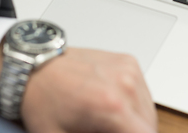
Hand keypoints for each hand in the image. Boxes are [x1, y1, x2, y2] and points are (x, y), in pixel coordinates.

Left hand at [0, 47, 156, 132]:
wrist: (36, 67)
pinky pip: (143, 91)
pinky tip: (113, 105)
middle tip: (108, 131)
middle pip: (150, 124)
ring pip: (149, 109)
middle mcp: (126, 84)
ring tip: (110, 122)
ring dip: (136, 121)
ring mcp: (129, 69)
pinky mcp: (128, 61)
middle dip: (133, 132)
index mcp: (113, 107)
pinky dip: (134, 103)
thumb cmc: (45, 102)